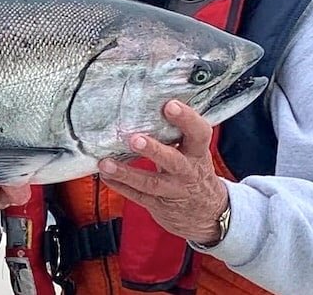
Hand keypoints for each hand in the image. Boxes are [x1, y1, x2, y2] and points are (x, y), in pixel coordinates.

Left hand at [97, 100, 228, 244]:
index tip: (170, 105)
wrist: (207, 213)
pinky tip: (105, 175)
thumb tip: (154, 98)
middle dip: (154, 150)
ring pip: (150, 183)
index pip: (199, 134)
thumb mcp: (194, 151)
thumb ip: (178, 132)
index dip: (187, 119)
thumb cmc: (193, 170)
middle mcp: (187, 172)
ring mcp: (173, 191)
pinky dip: (120, 186)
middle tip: (134, 139)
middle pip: (173, 161)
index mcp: (197, 153)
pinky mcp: (158, 204)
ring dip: (126, 173)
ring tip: (105, 163)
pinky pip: (137, 196)